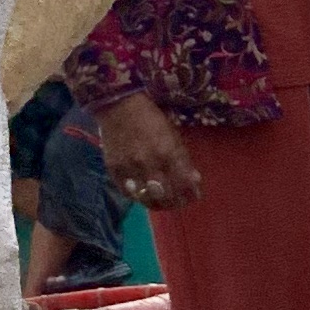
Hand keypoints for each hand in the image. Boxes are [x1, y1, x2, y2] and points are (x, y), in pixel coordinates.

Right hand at [95, 89, 201, 212]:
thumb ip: (183, 159)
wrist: (118, 105)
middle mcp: (149, 163)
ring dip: (157, 204)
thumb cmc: (150, 118)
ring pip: (146, 199)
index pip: (183, 184)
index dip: (190, 194)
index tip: (193, 196)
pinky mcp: (114, 170)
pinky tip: (143, 194)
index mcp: (168, 152)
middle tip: (178, 202)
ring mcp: (130, 168)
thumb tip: (195, 180)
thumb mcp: (172, 134)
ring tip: (162, 203)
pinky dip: (137, 196)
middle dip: (175, 202)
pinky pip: (128, 193)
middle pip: (166, 196)